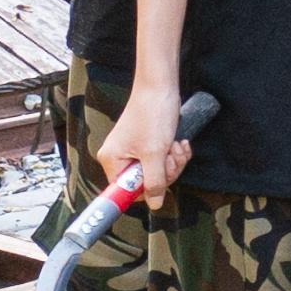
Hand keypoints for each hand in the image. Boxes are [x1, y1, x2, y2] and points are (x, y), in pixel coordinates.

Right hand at [102, 79, 194, 209]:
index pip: (124, 192)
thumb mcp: (155, 153)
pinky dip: (174, 153)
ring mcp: (134, 151)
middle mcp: (119, 157)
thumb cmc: (152, 114)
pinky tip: (179, 142)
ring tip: (175, 145)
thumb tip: (155, 204)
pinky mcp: (148, 144)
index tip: (158, 186)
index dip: (144, 192)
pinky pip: (162, 159)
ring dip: (173, 161)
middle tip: (171, 156)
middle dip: (165, 171)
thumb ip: (154, 181)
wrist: (161, 86)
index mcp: (112, 160)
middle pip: (145, 182)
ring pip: (157, 171)